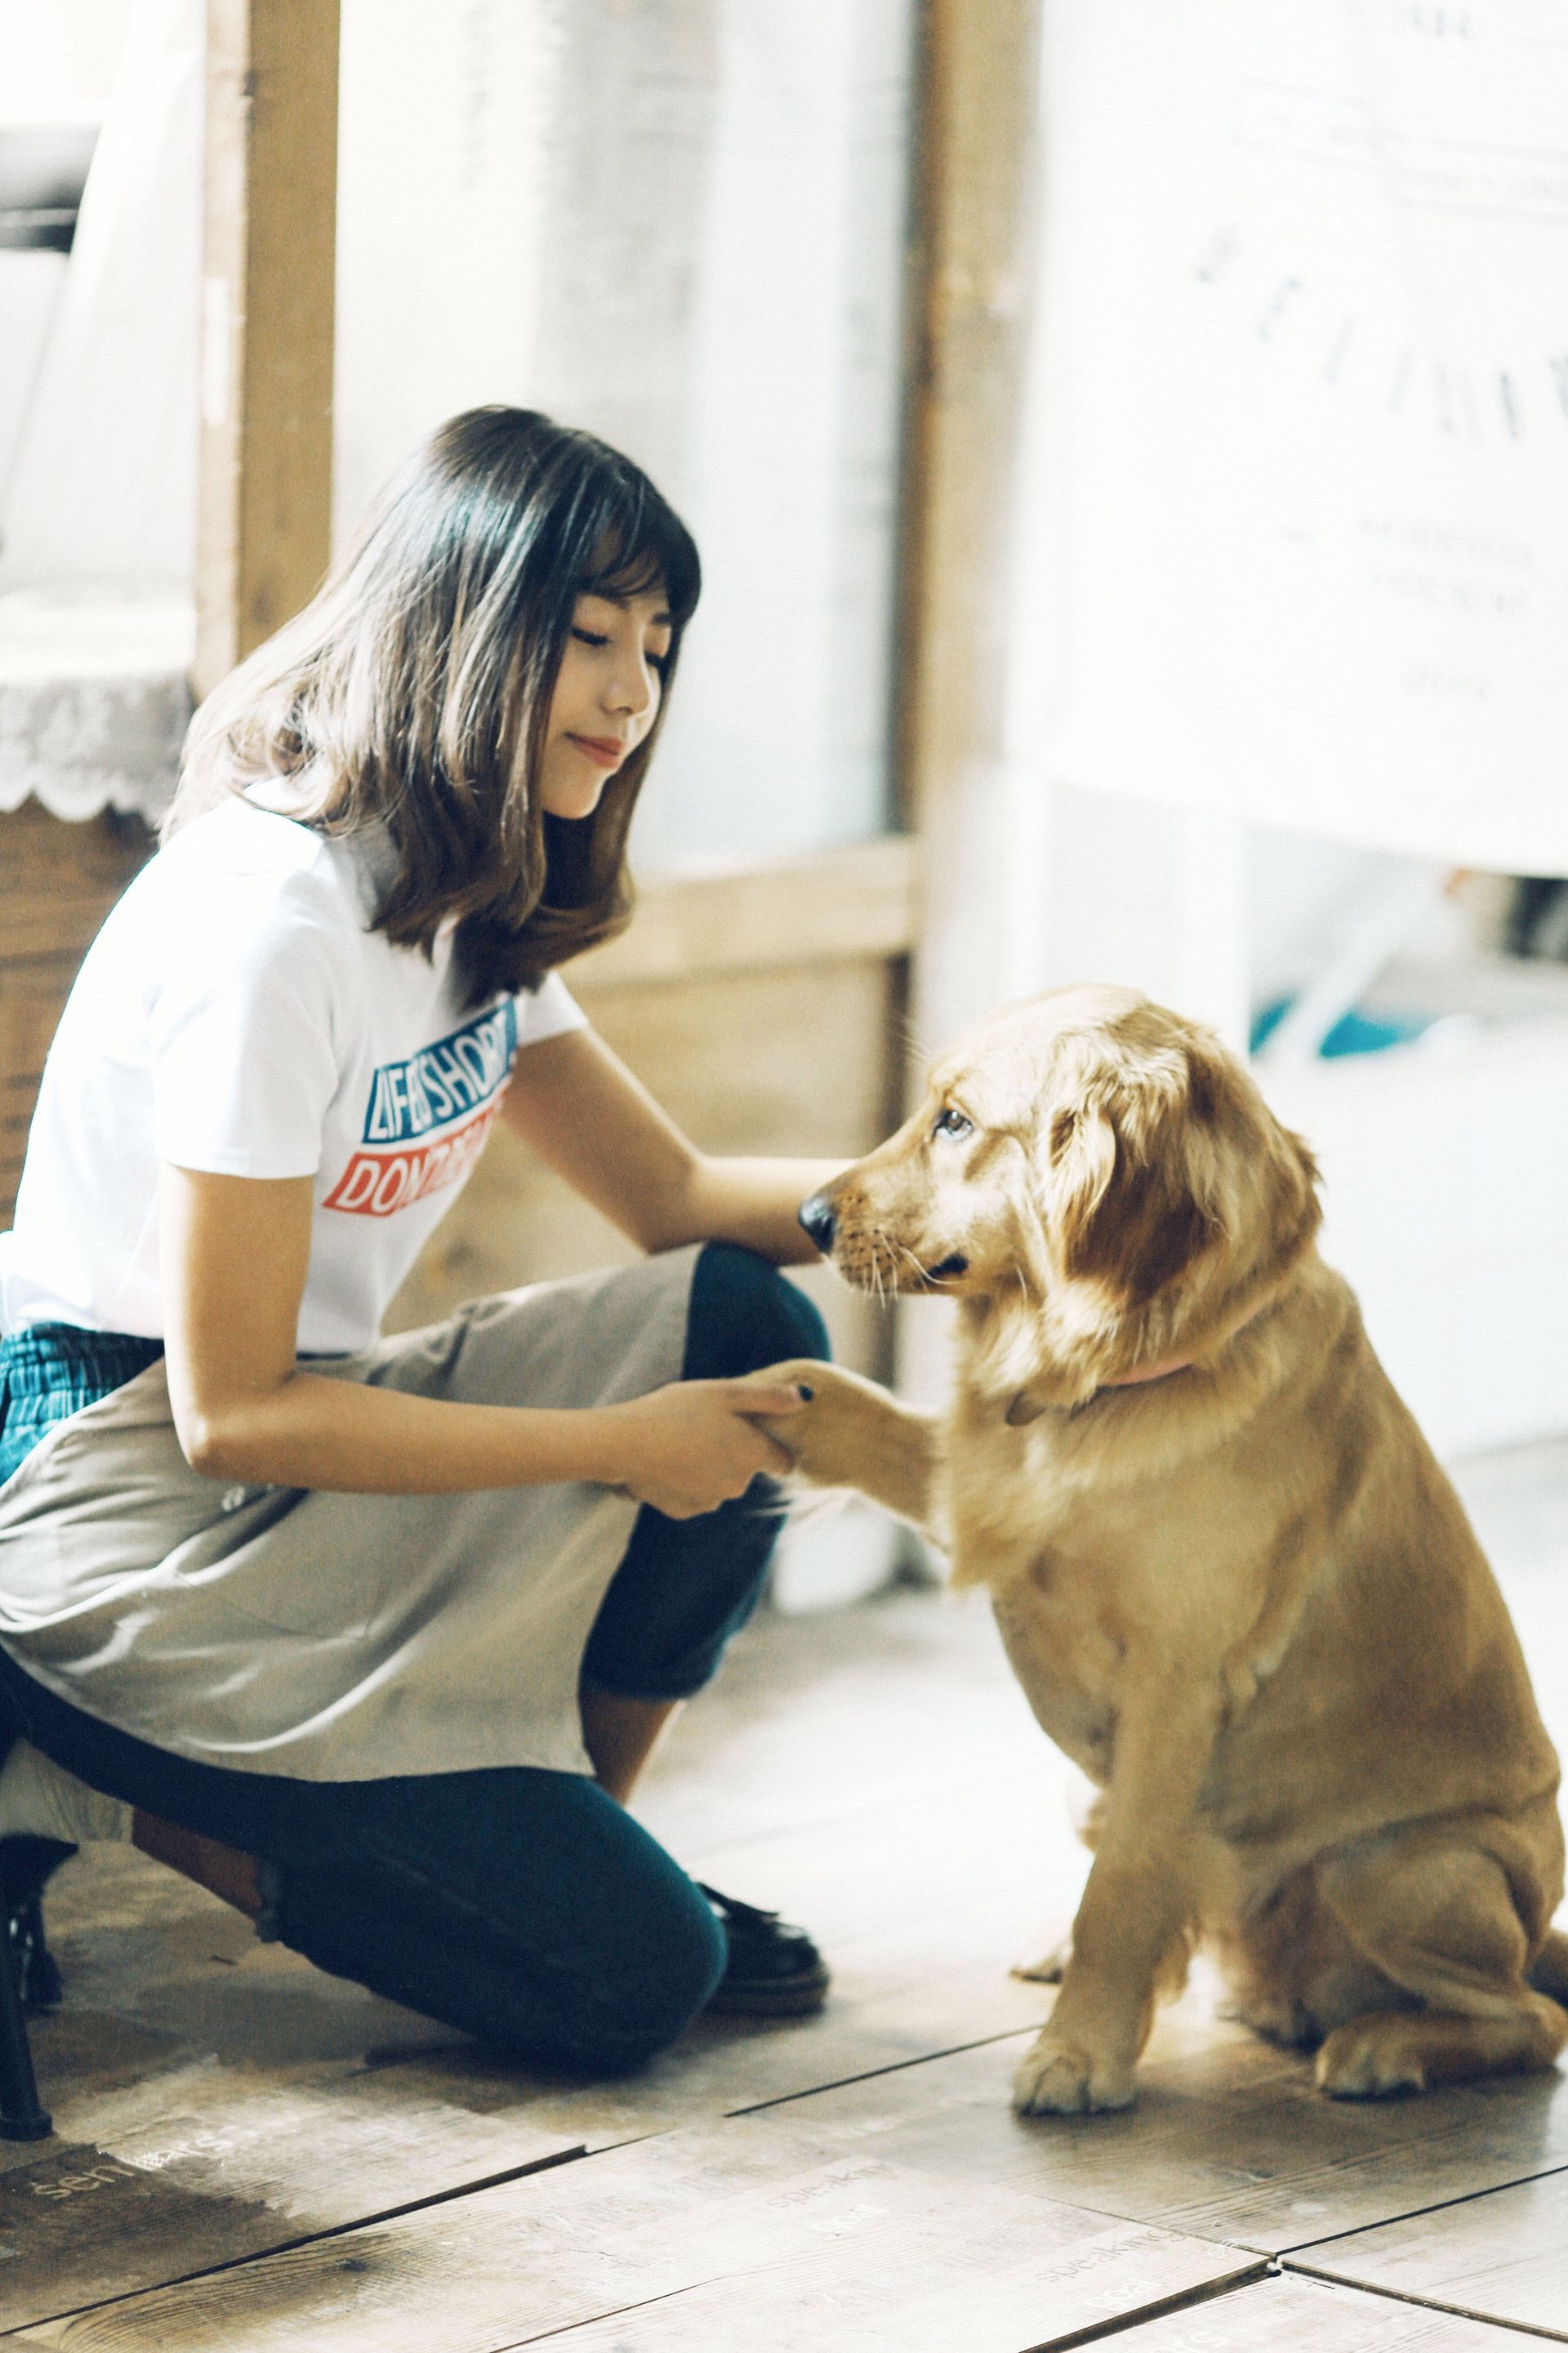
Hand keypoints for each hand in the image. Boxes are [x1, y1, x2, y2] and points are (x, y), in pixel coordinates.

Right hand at [594, 1379, 809, 1518]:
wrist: (623, 1444)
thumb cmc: (676, 1410)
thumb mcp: (725, 1392)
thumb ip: (770, 1397)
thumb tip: (806, 1397)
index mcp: (752, 1454)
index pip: (784, 1461)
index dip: (773, 1445)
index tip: (755, 1431)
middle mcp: (738, 1485)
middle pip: (747, 1469)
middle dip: (734, 1451)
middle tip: (705, 1424)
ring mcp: (710, 1502)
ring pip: (719, 1483)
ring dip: (708, 1466)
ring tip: (681, 1440)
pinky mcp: (683, 1511)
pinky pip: (693, 1495)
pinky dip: (685, 1481)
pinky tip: (665, 1461)